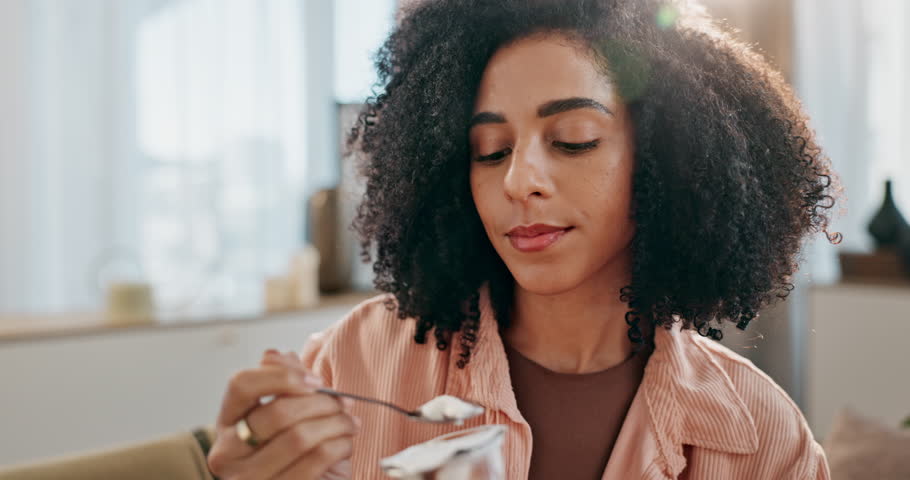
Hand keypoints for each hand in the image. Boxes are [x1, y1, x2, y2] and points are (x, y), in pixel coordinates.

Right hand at [207, 350, 358, 479]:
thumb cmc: (295, 449)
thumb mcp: (287, 410)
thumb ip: (282, 379)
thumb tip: (278, 355)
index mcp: (228, 422)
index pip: (241, 385)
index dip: (281, 376)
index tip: (314, 380)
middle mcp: (227, 453)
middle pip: (277, 412)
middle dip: (321, 402)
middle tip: (343, 402)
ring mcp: (249, 479)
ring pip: (299, 438)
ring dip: (335, 424)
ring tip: (349, 422)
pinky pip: (316, 461)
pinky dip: (339, 446)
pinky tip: (345, 443)